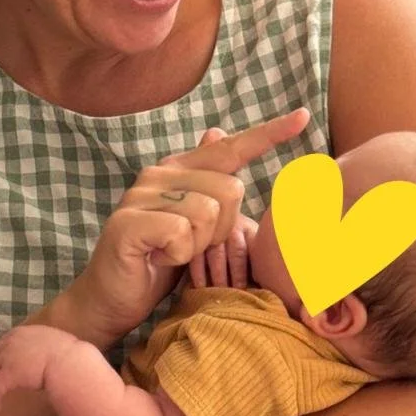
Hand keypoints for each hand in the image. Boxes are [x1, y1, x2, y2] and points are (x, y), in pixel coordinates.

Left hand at [0, 324, 80, 413]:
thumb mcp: (54, 342)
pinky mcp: (8, 374)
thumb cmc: (69, 354)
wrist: (68, 361)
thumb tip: (51, 352)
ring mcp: (8, 357)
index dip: (1, 356)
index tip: (1, 366)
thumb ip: (45, 345)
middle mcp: (11, 342)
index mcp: (22, 333)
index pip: (4, 343)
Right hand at [66, 108, 308, 345]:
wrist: (112, 299)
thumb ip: (209, 186)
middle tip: (191, 247)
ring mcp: (139, 196)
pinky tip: (159, 259)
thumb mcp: (194, 226)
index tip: (303, 117)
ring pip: (207, 213)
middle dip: (221, 230)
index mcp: (177, 170)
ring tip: (172, 253)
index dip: (268, 133)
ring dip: (199, 246)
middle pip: (230, 189)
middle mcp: (157, 175)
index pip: (230, 148)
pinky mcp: (128, 223)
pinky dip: (179, 256)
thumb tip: (219, 133)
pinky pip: (181, 233)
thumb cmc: (158, 263)